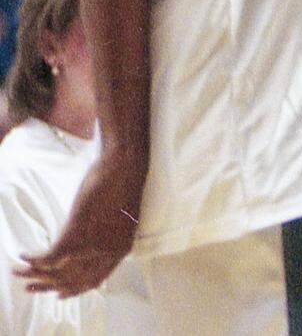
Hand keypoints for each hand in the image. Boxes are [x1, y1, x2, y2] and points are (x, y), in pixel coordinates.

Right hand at [14, 150, 144, 296]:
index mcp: (121, 249)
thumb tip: (96, 240)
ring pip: (57, 271)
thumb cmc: (123, 183)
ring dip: (35, 274)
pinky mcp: (76, 235)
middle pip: (72, 279)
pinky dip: (33, 259)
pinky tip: (23, 255)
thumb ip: (111, 234)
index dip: (75, 289)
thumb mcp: (123, 216)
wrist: (123, 166)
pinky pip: (49, 257)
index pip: (94, 280)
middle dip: (49, 286)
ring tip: (19, 272)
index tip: (60, 294)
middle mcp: (107, 253)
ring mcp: (92, 246)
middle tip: (30, 288)